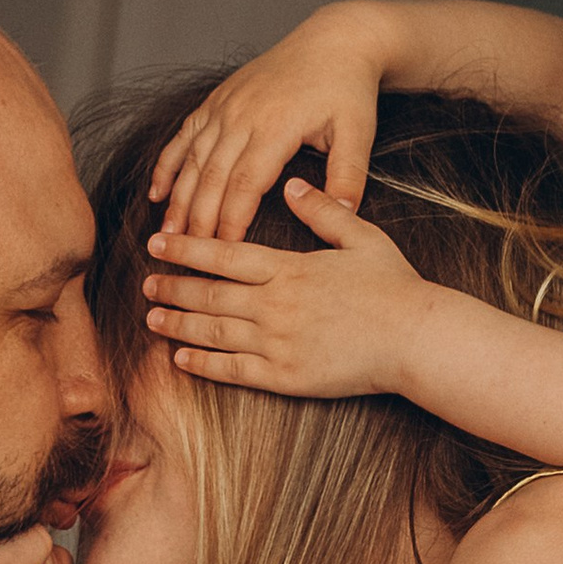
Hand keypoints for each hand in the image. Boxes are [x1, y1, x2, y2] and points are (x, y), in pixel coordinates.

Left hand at [144, 185, 430, 397]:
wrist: (417, 339)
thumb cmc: (396, 287)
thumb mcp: (361, 237)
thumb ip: (322, 210)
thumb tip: (291, 185)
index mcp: (290, 268)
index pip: (225, 255)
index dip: (187, 249)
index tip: (158, 245)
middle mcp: (276, 305)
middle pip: (210, 293)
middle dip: (174, 287)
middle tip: (145, 284)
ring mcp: (278, 343)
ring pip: (214, 331)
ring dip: (179, 323)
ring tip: (152, 318)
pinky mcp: (287, 378)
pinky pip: (234, 371)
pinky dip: (204, 364)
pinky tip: (182, 358)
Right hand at [149, 7, 389, 240]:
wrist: (333, 40)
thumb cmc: (347, 88)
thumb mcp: (358, 131)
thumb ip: (348, 175)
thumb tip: (343, 213)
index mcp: (276, 126)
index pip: (245, 184)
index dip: (231, 221)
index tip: (224, 253)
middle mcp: (242, 116)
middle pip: (211, 177)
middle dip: (197, 220)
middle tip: (187, 255)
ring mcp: (225, 107)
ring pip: (192, 160)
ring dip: (177, 199)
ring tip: (167, 235)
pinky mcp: (217, 100)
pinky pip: (184, 136)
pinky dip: (167, 165)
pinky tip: (156, 193)